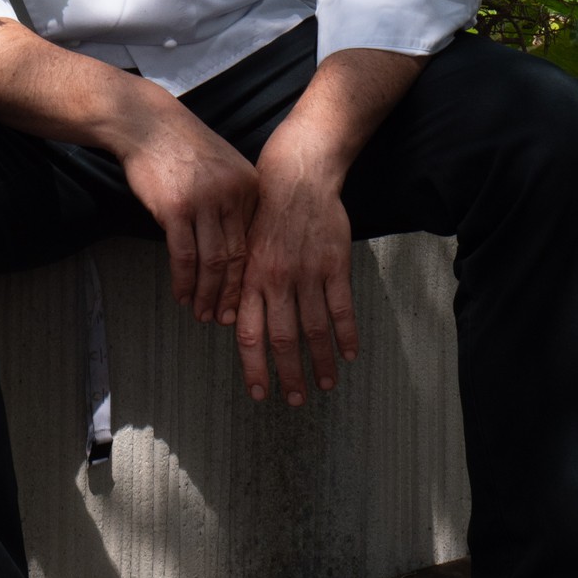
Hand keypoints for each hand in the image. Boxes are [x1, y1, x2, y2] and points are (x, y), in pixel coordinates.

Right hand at [115, 100, 260, 326]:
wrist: (149, 124)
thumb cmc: (183, 149)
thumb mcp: (223, 169)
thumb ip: (234, 205)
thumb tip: (236, 253)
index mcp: (250, 187)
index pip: (253, 244)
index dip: (247, 279)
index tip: (241, 303)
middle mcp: (232, 196)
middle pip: (236, 258)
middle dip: (229, 295)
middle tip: (223, 319)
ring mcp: (204, 202)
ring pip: (211, 263)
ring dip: (206, 294)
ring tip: (201, 314)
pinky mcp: (175, 208)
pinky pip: (183, 256)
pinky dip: (183, 281)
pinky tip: (181, 295)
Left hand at [227, 139, 357, 406]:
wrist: (296, 178)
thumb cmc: (267, 214)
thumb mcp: (244, 248)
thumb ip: (242, 287)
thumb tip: (228, 324)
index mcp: (251, 278)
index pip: (249, 333)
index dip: (254, 366)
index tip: (260, 392)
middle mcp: (277, 280)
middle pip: (283, 339)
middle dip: (289, 374)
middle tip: (296, 400)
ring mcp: (307, 273)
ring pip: (314, 329)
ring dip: (320, 362)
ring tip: (325, 385)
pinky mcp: (334, 264)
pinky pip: (341, 307)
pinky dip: (346, 334)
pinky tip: (349, 354)